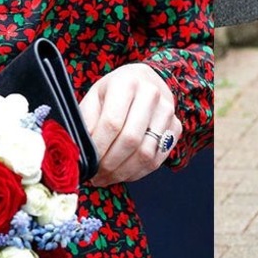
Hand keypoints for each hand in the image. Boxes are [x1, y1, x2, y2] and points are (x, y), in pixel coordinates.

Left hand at [79, 63, 181, 187]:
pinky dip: (138, 173)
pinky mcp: (176, 127)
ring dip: (123, 172)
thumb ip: (86, 122)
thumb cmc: (114, 91)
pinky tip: (123, 172)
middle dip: (110, 165)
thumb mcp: (95, 97)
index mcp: (126, 82)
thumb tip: (80, 154)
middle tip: (96, 176)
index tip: (88, 163)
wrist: (144, 80)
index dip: (99, 149)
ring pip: (146, 153)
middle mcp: (151, 93)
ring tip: (107, 177)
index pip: (112, 123)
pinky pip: (157, 160)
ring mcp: (167, 110)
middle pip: (131, 140)